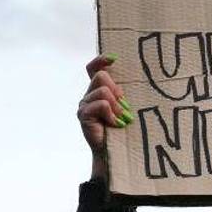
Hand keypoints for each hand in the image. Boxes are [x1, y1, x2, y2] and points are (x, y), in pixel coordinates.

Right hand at [78, 55, 133, 178]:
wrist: (113, 152)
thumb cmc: (122, 130)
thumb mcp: (124, 107)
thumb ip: (122, 95)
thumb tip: (129, 85)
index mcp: (97, 91)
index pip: (92, 69)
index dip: (100, 60)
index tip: (114, 59)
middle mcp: (88, 96)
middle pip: (101, 77)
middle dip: (116, 90)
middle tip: (124, 107)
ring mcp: (84, 105)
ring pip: (102, 90)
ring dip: (116, 105)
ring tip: (122, 119)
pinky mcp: (83, 115)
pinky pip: (101, 104)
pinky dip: (111, 114)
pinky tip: (115, 124)